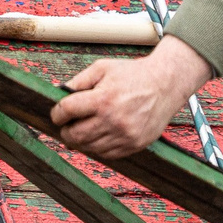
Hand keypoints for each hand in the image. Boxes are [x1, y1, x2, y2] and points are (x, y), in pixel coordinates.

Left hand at [51, 38, 212, 160]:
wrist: (166, 84)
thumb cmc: (133, 74)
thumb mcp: (103, 68)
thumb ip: (79, 81)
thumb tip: (58, 95)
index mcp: (103, 99)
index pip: (67, 111)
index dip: (57, 113)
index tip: (58, 113)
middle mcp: (113, 120)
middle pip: (75, 135)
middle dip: (66, 130)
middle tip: (67, 125)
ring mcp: (124, 135)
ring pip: (89, 147)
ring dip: (81, 140)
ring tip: (82, 130)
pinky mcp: (134, 145)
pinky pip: (106, 154)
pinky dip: (97, 147)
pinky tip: (99, 135)